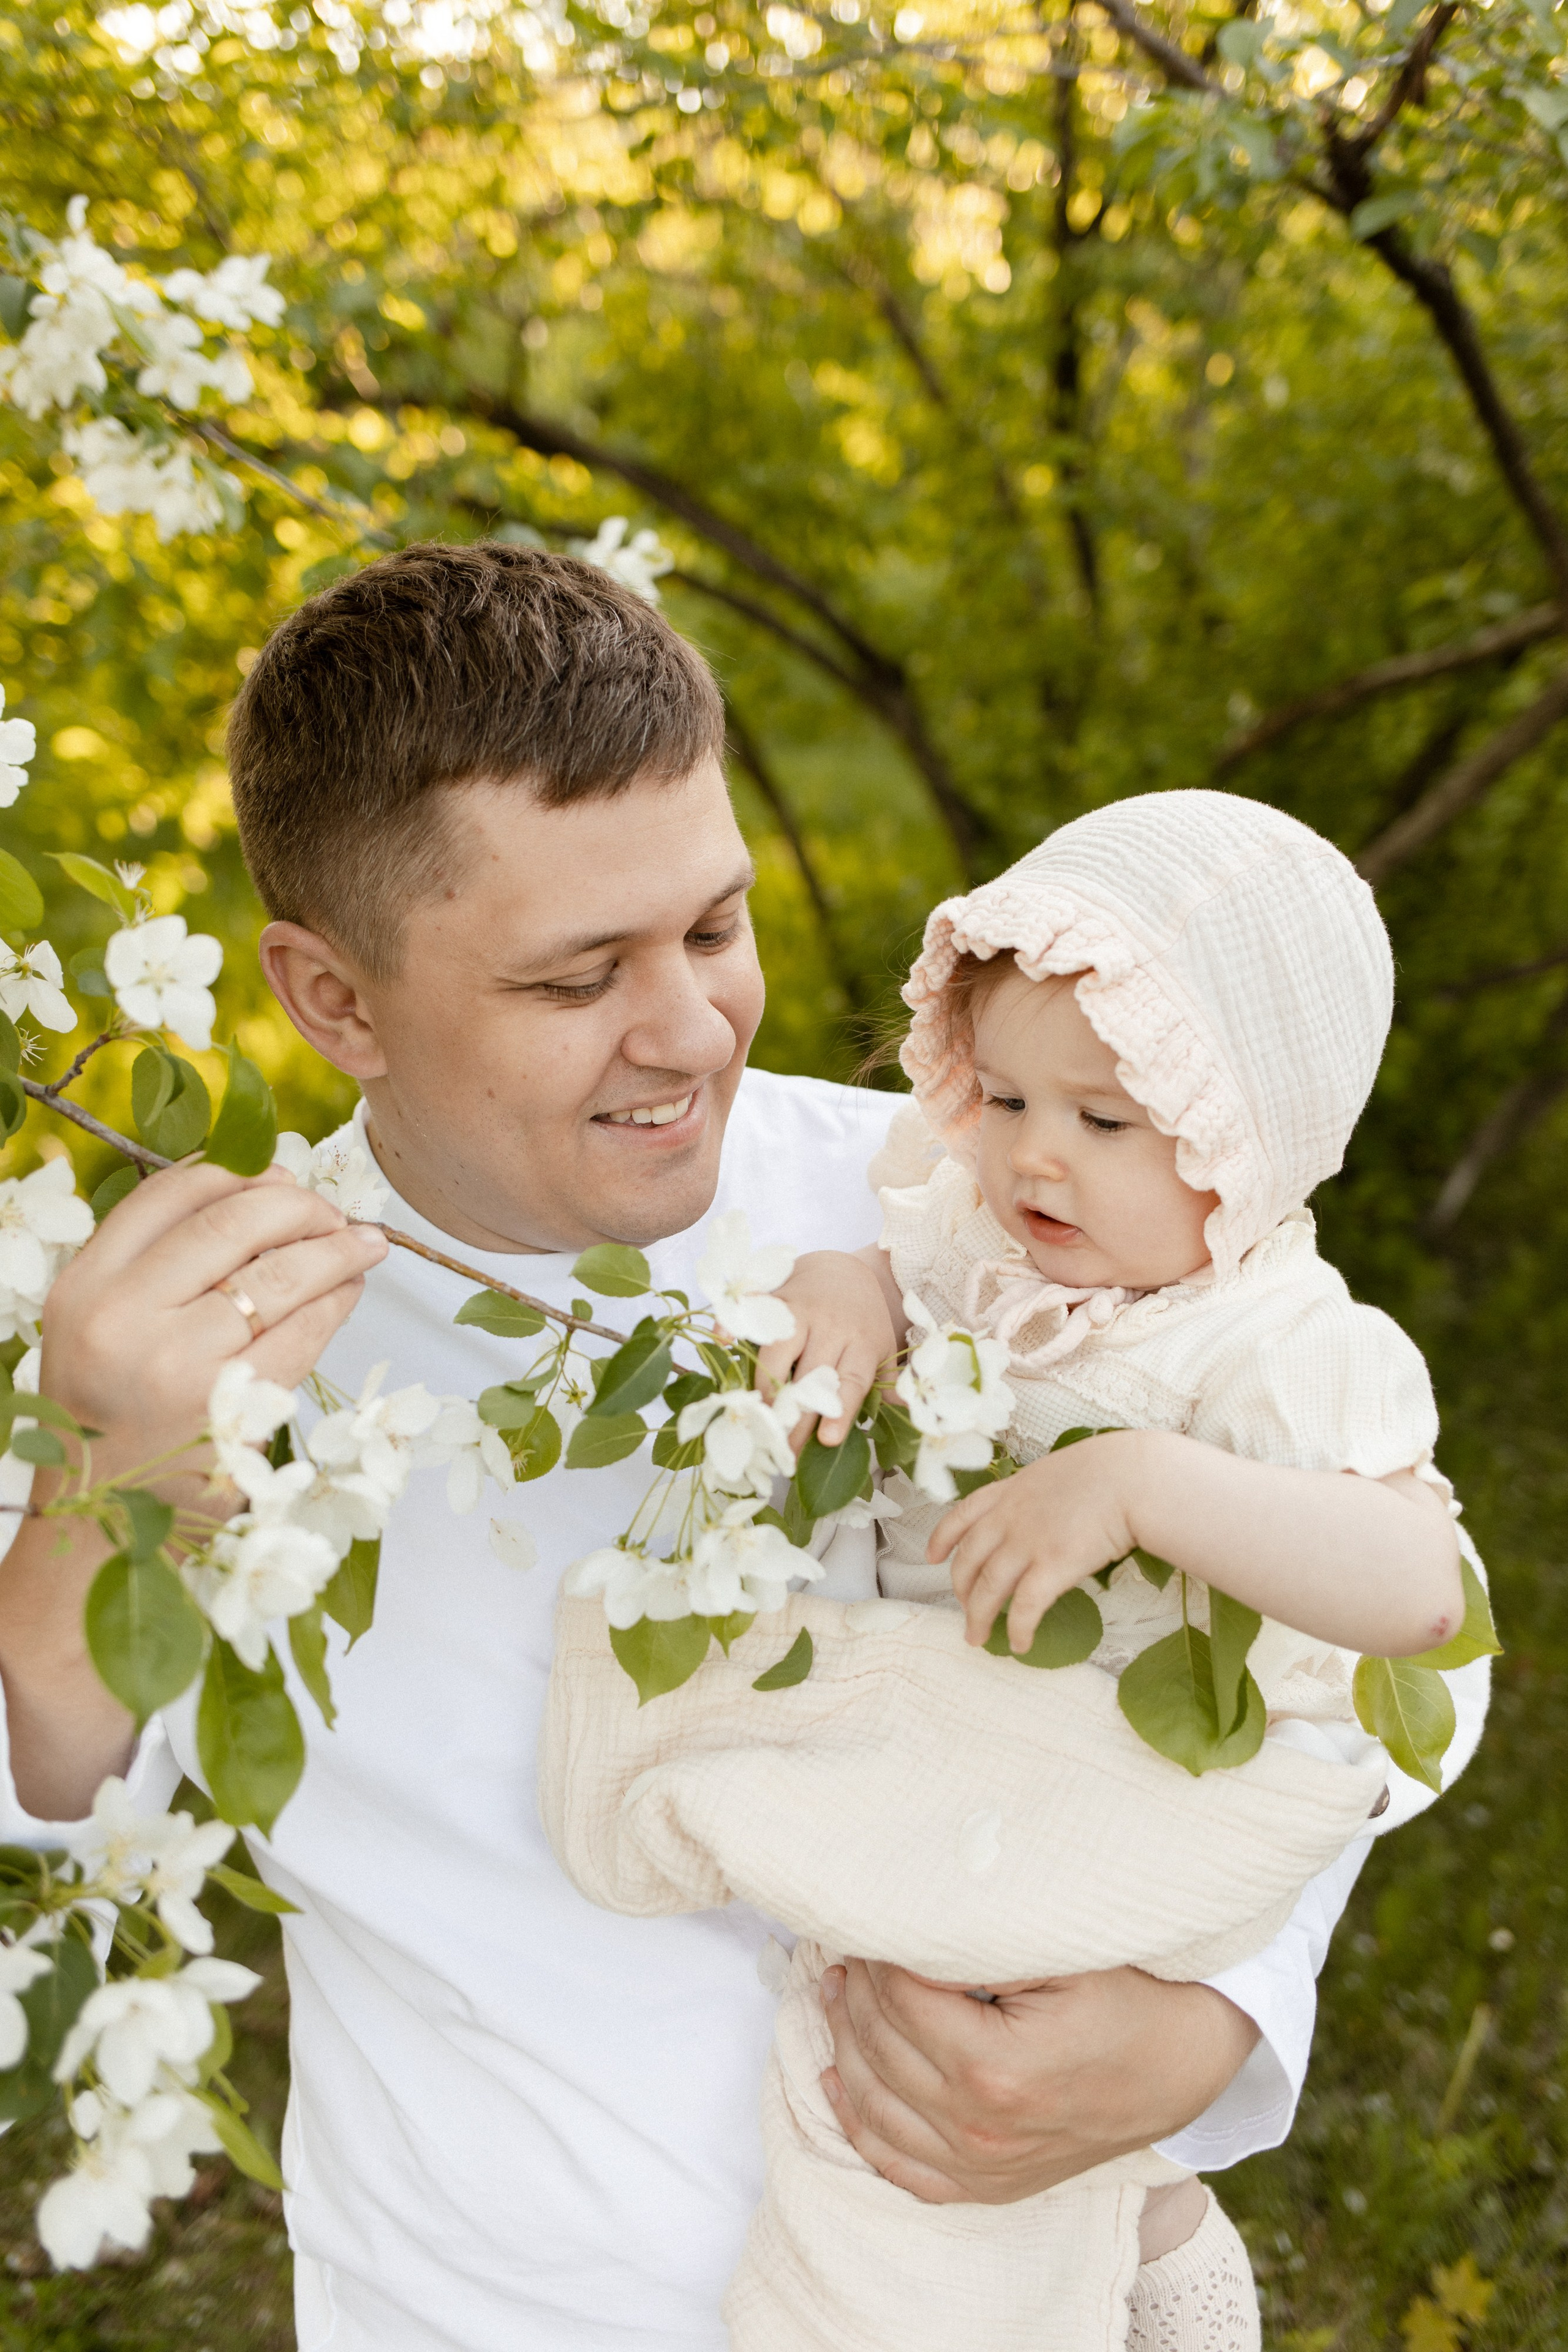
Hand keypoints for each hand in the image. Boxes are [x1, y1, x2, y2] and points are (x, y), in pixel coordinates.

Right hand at [41, 1159, 386, 1477]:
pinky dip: (336, 1302)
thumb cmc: (115, 1409)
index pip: (172, 1195)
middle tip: (333, 1214)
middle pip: (234, 1224)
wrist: (101, 1516)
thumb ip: (159, 1258)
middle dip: (300, 1207)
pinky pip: (304, 1334)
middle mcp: (122, 1318)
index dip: (240, 1174)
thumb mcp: (102, 1323)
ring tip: (363, 1244)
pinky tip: (348, 1291)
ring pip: (279, 1277)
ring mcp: (178, 1366)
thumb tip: (265, 1187)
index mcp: (85, 1286)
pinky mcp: (234, 1410)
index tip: (281, 1175)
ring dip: (336, 1251)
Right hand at [755, 1249, 897, 1451]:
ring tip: (760, 1418)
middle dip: (796, 1415)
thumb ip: (888, 1384)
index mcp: (861, 1342)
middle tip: (783, 1451)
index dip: (839, 1411)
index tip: (827, 1440)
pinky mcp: (775, 1296)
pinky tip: (724, 1340)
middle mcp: (831, 1325)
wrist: (843, 1270)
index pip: (851, 1381)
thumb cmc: (860, 1321)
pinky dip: (735, 1322)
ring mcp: (800, 1309)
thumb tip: (904, 1415)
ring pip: (780, 1347)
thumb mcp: (881, 1350)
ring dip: (767, 1383)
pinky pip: (752, 1310)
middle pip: (810, 1374)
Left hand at [819, 1959, 1258, 2203]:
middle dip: (855, 1991)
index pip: (900, 1999)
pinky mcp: (989, 2187)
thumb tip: (904, 1924)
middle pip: (881, 2048)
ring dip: (844, 2044)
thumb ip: (978, 1945)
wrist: (1185, 2065)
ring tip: (834, 1994)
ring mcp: (983, 2168)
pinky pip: (900, 2167)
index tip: (869, 1920)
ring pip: (876, 2106)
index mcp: (997, 2069)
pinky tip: (835, 2082)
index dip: (877, 1954)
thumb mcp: (1061, 1955)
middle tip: (847, 1948)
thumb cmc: (1128, 1996)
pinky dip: (859, 2124)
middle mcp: (981, 2129)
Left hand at [930, 1430, 1150, 1649]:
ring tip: (977, 1638)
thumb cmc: (1110, 1470)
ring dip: (978, 1618)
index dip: (942, 1538)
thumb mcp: (1059, 1471)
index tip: (931, 1556)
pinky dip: (1017, 1629)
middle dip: (960, 1589)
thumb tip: (1045, 1511)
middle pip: (968, 1559)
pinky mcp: (1051, 1568)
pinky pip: (1023, 1608)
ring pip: (987, 1589)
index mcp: (1010, 1492)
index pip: (962, 1515)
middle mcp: (1009, 1518)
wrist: (1132, 1477)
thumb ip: (1040, 1494)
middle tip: (964, 1609)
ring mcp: (1027, 1543)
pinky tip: (1020, 1643)